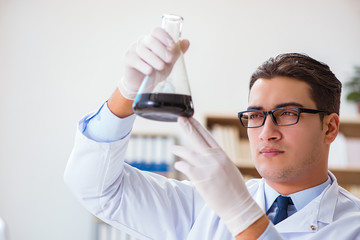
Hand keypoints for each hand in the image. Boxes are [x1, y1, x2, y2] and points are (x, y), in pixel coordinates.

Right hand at [118, 28, 189, 99]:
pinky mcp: (128, 59)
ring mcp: (133, 49)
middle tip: (169, 60)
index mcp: (152, 40)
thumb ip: (176, 52)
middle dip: (162, 50)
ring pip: (143, 50)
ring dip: (154, 59)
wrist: (142, 84)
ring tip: (161, 67)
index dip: (165, 36)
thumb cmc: (155, 70)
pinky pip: (135, 60)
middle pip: (151, 40)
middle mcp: (142, 42)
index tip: (172, 45)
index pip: (157, 31)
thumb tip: (186, 42)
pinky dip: (144, 66)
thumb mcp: (168, 62)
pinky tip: (150, 71)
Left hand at [171, 117, 263, 235]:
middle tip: (180, 118)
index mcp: (222, 155)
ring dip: (178, 149)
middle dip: (188, 127)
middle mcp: (213, 158)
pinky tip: (178, 165)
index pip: (208, 136)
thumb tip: (206, 154)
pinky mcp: (198, 176)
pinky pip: (184, 166)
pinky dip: (180, 165)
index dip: (198, 126)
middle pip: (197, 138)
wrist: (238, 206)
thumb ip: (217, 159)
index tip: (191, 118)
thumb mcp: (229, 168)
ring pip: (187, 152)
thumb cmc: (235, 190)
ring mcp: (205, 166)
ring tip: (172, 147)